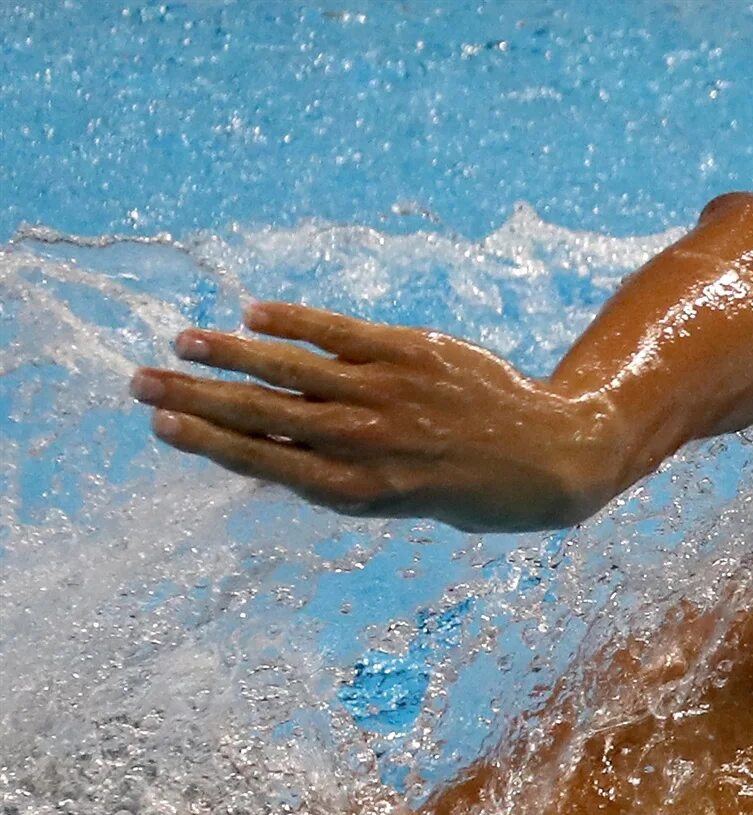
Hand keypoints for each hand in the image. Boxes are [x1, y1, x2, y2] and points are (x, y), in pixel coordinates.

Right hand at [131, 303, 620, 531]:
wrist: (549, 458)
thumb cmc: (467, 485)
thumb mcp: (400, 499)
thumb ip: (339, 475)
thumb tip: (271, 455)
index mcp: (357, 490)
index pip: (265, 462)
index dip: (209, 442)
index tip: (161, 425)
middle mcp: (365, 443)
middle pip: (263, 415)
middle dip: (197, 398)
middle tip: (140, 382)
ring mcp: (388, 395)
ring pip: (292, 370)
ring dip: (231, 353)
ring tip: (183, 341)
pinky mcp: (412, 353)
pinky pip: (340, 332)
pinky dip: (295, 321)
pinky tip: (255, 313)